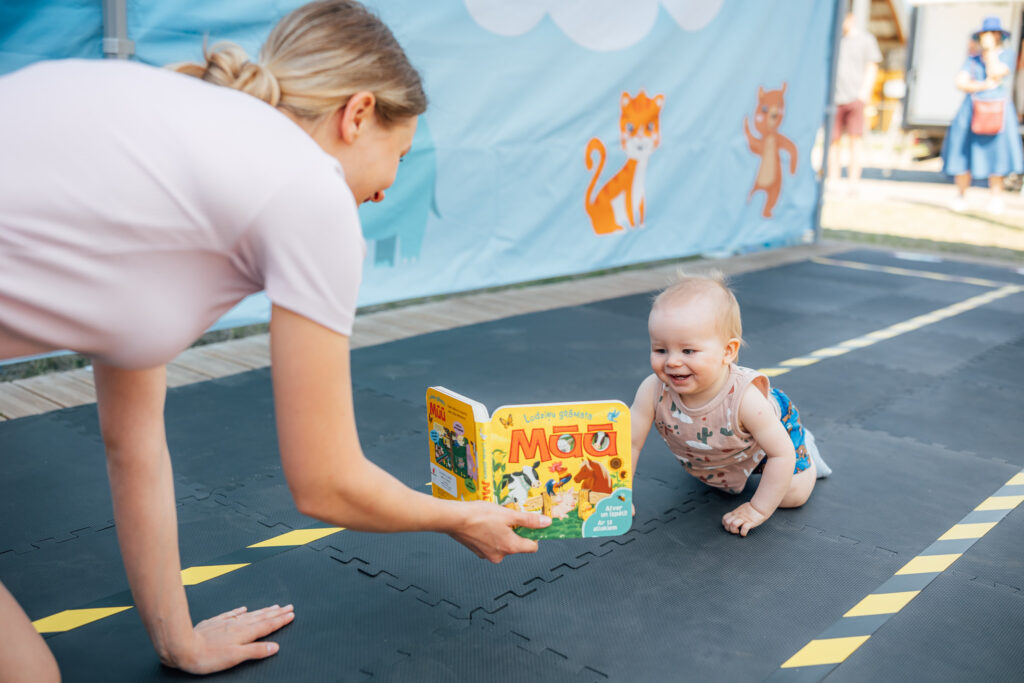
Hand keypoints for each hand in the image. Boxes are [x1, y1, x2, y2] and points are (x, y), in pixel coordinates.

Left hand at [169, 604, 294, 673]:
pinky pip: (231, 614)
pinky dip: (239, 611)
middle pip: (261, 617)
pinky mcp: (214, 623)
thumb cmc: (207, 657)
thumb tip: (274, 647)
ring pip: (249, 615)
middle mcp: (237, 625)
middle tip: (288, 607)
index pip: (267, 626)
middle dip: (276, 613)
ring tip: (273, 606)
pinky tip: (243, 608)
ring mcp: (225, 623)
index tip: (291, 615)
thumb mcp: (235, 657)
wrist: (183, 646)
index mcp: (244, 634)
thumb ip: (256, 651)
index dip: (280, 620)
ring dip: (263, 610)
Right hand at [449, 501, 550, 562]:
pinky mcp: (478, 551)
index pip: (532, 547)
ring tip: (494, 518)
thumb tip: (545, 523)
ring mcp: (488, 554)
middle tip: (508, 517)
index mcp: (510, 547)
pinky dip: (491, 534)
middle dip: (515, 531)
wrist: (454, 518)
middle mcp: (500, 555)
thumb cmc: (478, 515)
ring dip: (502, 532)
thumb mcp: (508, 514)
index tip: (532, 525)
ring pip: (503, 543)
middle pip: (517, 544)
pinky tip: (485, 523)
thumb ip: (528, 520)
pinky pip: (491, 543)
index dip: (534, 534)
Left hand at [722, 502, 767, 536]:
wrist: (759, 507)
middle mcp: (737, 516)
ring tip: (738, 531)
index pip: (724, 518)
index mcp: (735, 513)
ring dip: (734, 530)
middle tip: (734, 530)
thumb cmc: (751, 509)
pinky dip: (743, 533)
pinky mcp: (750, 522)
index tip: (729, 527)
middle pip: (727, 522)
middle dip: (728, 529)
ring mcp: (743, 519)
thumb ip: (736, 514)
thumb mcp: (740, 510)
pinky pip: (744, 528)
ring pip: (733, 524)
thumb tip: (733, 518)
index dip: (725, 524)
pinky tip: (744, 533)